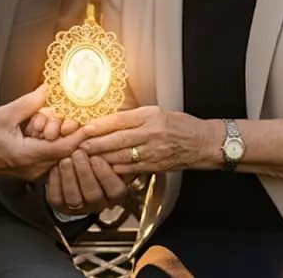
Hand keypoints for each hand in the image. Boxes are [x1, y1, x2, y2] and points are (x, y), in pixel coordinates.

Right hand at [0, 84, 86, 181]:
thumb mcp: (4, 115)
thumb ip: (29, 103)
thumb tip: (48, 90)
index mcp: (28, 156)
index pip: (64, 148)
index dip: (80, 135)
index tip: (91, 123)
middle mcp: (34, 169)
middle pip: (64, 150)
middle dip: (63, 130)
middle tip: (50, 115)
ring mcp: (34, 173)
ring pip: (57, 153)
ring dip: (54, 136)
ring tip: (36, 123)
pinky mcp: (32, 172)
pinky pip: (49, 157)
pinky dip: (48, 142)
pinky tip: (35, 131)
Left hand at [45, 149, 129, 215]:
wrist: (72, 169)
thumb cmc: (95, 158)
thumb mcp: (106, 154)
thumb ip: (108, 151)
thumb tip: (106, 140)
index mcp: (115, 193)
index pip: (116, 190)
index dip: (105, 174)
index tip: (95, 157)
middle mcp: (98, 204)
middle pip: (93, 195)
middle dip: (84, 172)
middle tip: (78, 153)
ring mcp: (78, 207)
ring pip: (74, 198)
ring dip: (69, 177)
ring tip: (66, 159)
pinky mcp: (59, 205)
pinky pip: (57, 197)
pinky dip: (56, 181)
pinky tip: (56, 167)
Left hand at [79, 106, 215, 175]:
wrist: (203, 143)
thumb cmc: (180, 125)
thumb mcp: (158, 113)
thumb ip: (135, 117)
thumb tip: (109, 119)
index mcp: (151, 116)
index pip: (120, 120)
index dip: (100, 125)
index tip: (85, 128)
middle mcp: (151, 133)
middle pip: (118, 139)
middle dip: (96, 143)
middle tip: (79, 145)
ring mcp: (154, 151)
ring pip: (122, 156)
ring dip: (102, 158)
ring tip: (86, 158)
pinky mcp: (155, 166)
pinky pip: (131, 169)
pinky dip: (115, 169)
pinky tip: (104, 169)